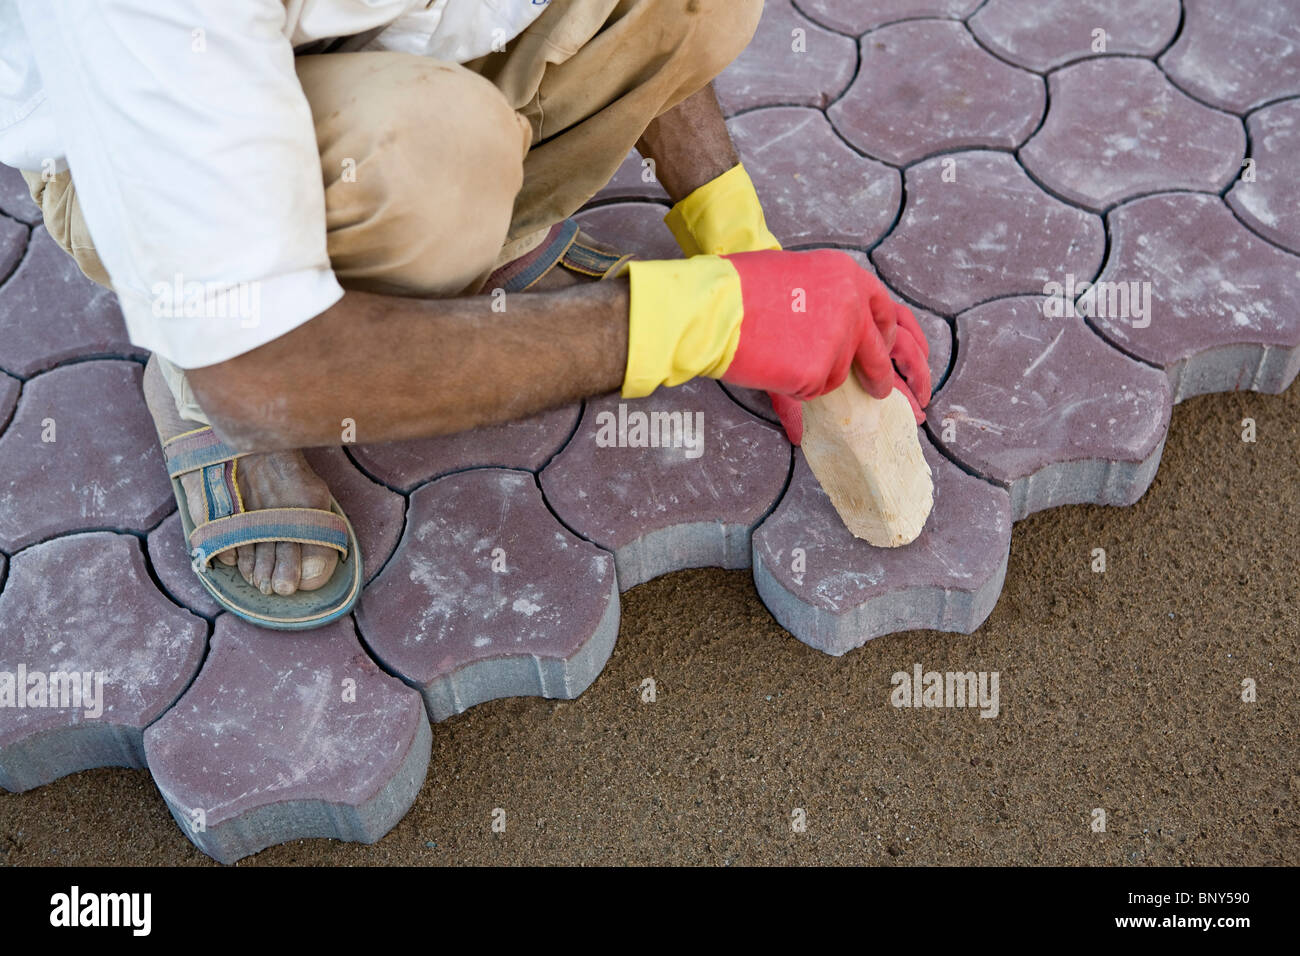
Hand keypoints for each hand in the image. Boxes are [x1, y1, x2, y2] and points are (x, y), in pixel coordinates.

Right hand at [719, 250, 930, 440]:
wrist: (713, 305)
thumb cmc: (737, 287)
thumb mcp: (793, 273)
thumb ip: (823, 295)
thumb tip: (832, 322)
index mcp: (846, 276)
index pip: (883, 309)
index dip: (885, 333)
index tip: (884, 347)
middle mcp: (851, 305)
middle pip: (876, 351)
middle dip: (878, 376)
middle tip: (879, 391)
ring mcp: (838, 340)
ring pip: (838, 374)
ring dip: (814, 375)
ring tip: (777, 355)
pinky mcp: (818, 371)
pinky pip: (812, 391)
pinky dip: (793, 388)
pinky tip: (769, 366)